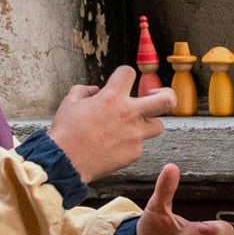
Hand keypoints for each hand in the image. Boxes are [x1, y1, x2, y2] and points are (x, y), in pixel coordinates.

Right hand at [46, 67, 174, 181]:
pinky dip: (130, 143)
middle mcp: (129, 114)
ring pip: (158, 125)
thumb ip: (85, 91)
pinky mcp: (135, 152)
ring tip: (130, 126)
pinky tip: (114, 145)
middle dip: (167, 94)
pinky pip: (140, 144)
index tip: (122, 81)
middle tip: (156, 96)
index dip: (124, 75)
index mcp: (112, 97)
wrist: (66, 161)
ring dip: (147, 123)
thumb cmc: (66, 132)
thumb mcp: (70, 102)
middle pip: (167, 100)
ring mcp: (135, 135)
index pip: (129, 73)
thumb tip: (95, 91)